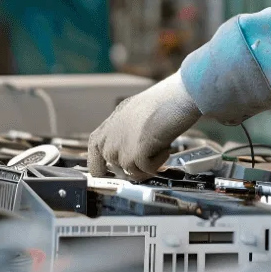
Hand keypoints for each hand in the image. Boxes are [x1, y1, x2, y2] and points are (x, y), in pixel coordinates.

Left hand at [87, 72, 202, 180]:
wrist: (177, 96)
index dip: (105, 171)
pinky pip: (147, 171)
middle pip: (115, 169)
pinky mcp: (134, 155)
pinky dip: (160, 162)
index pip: (94, 159)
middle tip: (151, 155)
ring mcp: (119, 148)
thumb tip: (126, 154)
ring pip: (132, 172)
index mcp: (106, 128)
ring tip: (159, 145)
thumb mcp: (132, 116)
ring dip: (149, 164)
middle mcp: (108, 139)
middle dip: (135, 167)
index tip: (118, 175)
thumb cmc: (161, 102)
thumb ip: (123, 134)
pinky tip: (165, 146)